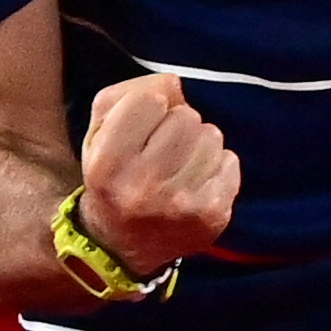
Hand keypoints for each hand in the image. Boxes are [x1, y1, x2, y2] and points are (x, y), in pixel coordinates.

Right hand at [76, 73, 239, 277]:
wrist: (120, 246)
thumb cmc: (113, 177)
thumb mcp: (99, 133)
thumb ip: (128, 95)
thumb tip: (175, 83)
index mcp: (107, 165)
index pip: (149, 100)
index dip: (147, 108)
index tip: (140, 128)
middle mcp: (143, 187)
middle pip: (186, 116)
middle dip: (176, 125)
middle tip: (162, 149)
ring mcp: (181, 204)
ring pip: (212, 136)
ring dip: (199, 144)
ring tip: (179, 166)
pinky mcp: (212, 216)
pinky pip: (230, 161)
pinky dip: (217, 167)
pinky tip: (196, 183)